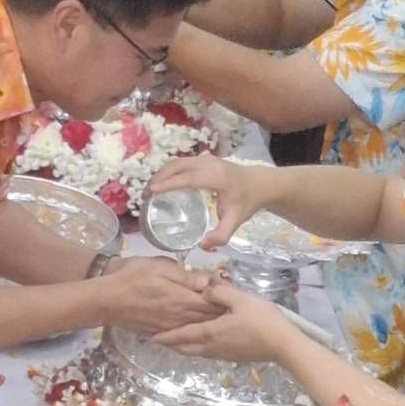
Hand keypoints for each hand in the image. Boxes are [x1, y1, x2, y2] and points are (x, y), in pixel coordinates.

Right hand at [98, 256, 225, 334]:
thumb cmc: (131, 277)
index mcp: (182, 299)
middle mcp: (179, 317)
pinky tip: (199, 328)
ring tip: (221, 318)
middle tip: (231, 307)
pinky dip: (194, 332)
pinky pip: (184, 336)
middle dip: (221, 313)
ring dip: (210, 324)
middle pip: (209, 319)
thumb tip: (208, 281)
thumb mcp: (159, 268)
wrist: (106, 300)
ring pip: (198, 329)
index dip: (225, 299)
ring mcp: (170, 328)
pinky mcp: (161, 334)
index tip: (233, 293)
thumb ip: (185, 276)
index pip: (213, 302)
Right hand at [148, 154, 277, 248]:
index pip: (188, 178)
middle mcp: (209, 164)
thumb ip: (221, 235)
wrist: (259, 183)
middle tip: (145, 195)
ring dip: (162, 174)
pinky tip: (163, 183)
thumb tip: (202, 246)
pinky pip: (181, 162)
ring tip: (150, 190)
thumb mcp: (236, 221)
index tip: (151, 191)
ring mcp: (206, 159)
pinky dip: (169, 171)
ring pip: (177, 162)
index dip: (168, 184)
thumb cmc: (246, 202)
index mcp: (216, 178)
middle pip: (177, 166)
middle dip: (159, 178)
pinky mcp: (204, 158)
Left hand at [155, 279, 293, 362]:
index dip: (166, 336)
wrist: (283, 345)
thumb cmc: (262, 320)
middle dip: (172, 344)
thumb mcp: (241, 299)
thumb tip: (205, 288)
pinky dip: (198, 348)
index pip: (182, 335)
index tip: (151, 337)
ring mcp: (224, 354)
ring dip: (184, 347)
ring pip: (197, 352)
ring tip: (177, 341)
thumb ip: (220, 291)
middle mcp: (213, 346)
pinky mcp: (233, 356)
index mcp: (211, 332)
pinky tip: (202, 342)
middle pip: (186, 348)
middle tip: (160, 340)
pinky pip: (208, 353)